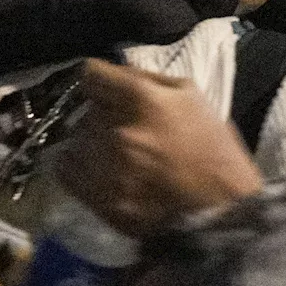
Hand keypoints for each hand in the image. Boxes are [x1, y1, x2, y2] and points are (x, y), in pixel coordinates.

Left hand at [58, 59, 262, 235]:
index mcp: (142, 100)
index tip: (105, 87)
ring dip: (93, 141)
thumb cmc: (213, 150)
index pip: (92, 74)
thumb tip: (117, 74)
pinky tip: (97, 168)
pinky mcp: (98, 198)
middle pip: (87, 108)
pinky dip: (76, 164)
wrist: (221, 211)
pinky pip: (65, 169)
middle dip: (104, 114)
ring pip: (76, 137)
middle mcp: (117, 129)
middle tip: (126, 128)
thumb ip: (149, 80)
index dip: (100, 80)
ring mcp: (105, 167)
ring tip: (117, 153)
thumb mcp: (191, 96)